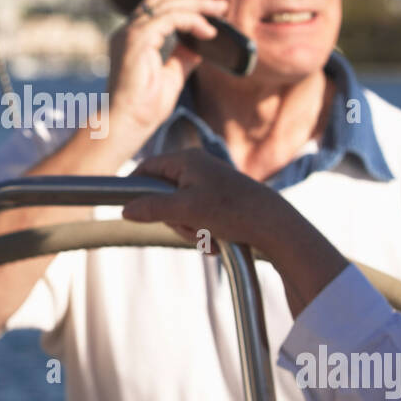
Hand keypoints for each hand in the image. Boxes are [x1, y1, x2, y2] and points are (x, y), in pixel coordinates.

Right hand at [105, 0, 228, 146]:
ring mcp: (130, 33)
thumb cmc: (145, 107)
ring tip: (219, 6)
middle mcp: (128, 31)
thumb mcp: (173, 75)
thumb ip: (183, 56)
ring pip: (166, 4)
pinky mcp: (137, 39)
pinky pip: (170, 19)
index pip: (152, 5)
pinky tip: (208, 31)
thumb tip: (200, 45)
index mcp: (133, 38)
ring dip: (196, 3)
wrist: (128, 123)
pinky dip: (192, 21)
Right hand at [122, 148, 268, 249]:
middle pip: (162, 195)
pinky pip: (196, 219)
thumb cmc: (232, 210)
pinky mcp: (219, 201)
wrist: (274, 226)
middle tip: (187, 226)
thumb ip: (153, 209)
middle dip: (172, 218)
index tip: (128, 207)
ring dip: (189, 229)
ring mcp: (208, 185)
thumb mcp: (186, 210)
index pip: (147, 168)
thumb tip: (126, 211)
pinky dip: (202, 232)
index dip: (134, 186)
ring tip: (207, 236)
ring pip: (179, 212)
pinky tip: (216, 240)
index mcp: (187, 160)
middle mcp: (197, 168)